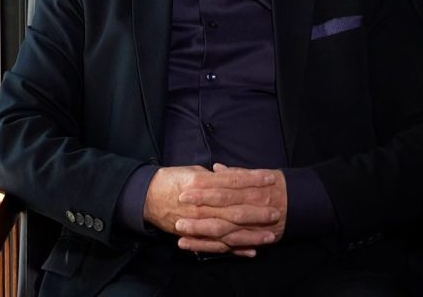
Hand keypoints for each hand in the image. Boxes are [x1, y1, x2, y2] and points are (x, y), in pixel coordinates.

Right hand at [143, 164, 282, 255]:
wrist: (145, 197)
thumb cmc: (171, 180)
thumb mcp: (193, 171)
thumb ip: (214, 177)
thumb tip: (233, 178)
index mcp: (201, 183)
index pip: (233, 181)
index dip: (253, 180)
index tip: (271, 179)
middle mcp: (201, 205)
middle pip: (234, 209)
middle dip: (257, 212)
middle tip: (276, 212)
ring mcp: (197, 222)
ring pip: (229, 231)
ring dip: (251, 235)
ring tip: (270, 237)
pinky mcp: (193, 236)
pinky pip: (216, 245)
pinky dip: (233, 249)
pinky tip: (250, 252)